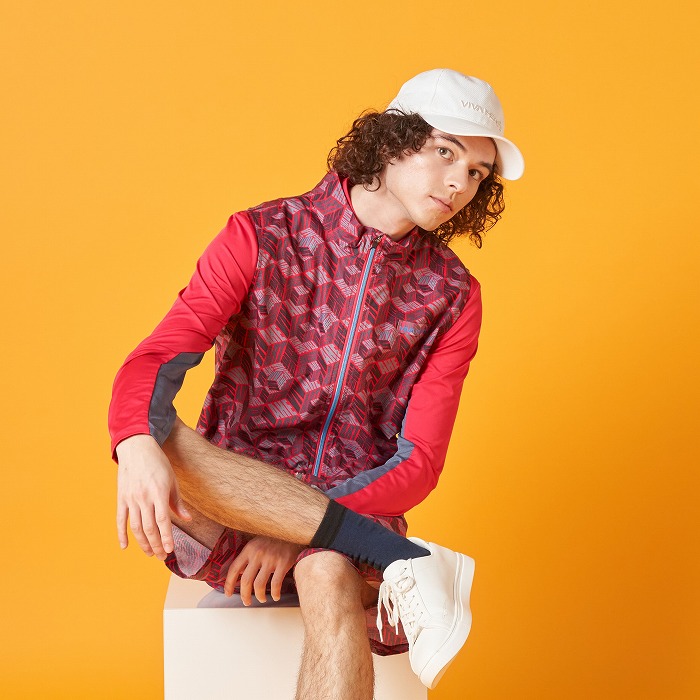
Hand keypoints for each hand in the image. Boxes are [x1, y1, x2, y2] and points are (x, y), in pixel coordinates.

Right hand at [116, 434, 190, 559]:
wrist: (137, 448)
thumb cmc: (158, 463)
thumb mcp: (172, 480)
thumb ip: (177, 502)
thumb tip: (187, 519)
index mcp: (159, 493)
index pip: (163, 521)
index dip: (166, 538)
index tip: (170, 550)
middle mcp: (144, 498)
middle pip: (149, 528)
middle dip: (156, 545)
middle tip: (162, 556)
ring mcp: (131, 499)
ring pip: (136, 527)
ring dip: (143, 543)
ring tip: (150, 553)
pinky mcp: (121, 498)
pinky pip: (120, 520)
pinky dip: (121, 534)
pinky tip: (125, 546)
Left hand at [224, 536, 303, 604]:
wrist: (294, 530)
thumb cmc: (274, 539)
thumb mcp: (257, 543)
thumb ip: (248, 557)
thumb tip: (238, 575)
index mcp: (249, 549)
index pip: (234, 569)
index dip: (229, 584)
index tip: (228, 594)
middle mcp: (258, 553)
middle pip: (246, 580)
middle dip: (244, 595)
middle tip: (246, 602)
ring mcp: (271, 558)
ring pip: (259, 585)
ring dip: (259, 596)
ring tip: (262, 599)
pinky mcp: (284, 562)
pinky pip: (276, 584)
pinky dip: (275, 593)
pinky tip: (276, 596)